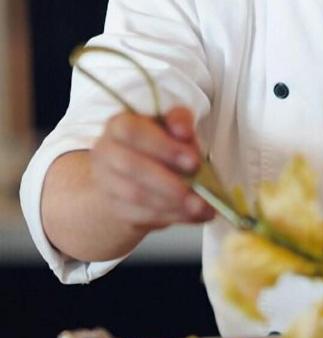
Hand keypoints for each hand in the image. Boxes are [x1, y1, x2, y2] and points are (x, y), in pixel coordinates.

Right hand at [89, 106, 215, 231]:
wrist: (131, 178)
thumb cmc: (155, 147)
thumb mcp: (170, 128)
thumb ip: (179, 121)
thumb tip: (183, 130)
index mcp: (120, 126)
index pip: (132, 132)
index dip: (164, 147)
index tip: (194, 161)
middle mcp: (106, 152)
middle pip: (131, 166)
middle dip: (169, 181)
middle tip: (200, 191)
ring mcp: (106, 182)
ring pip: (136, 195)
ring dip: (173, 203)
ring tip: (201, 207)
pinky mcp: (114, 208)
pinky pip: (141, 215)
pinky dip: (171, 216)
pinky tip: (192, 215)